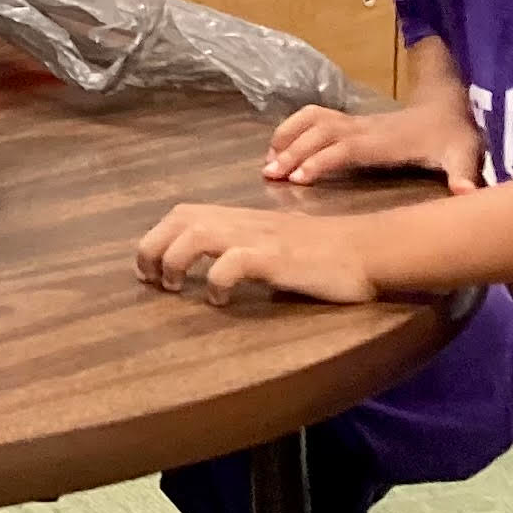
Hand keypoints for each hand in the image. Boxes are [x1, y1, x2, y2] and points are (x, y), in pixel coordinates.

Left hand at [136, 204, 376, 306]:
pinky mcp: (275, 257)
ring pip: (197, 234)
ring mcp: (258, 237)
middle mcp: (242, 222)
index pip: (184, 212)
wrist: (365, 249)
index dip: (157, 235)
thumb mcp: (275, 246)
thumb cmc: (323, 253)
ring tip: (172, 287)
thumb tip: (221, 269)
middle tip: (150, 279)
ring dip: (173, 260)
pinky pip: (232, 262)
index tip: (148, 266)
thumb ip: (246, 251)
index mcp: (240, 218)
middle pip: (180, 218)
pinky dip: (215, 280)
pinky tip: (219, 300)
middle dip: (152, 246)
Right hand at [264, 103, 484, 193]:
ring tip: (267, 162)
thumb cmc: (452, 137)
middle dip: (293, 151)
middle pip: (319, 133)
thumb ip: (463, 174)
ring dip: (287, 137)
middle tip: (269, 175)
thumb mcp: (464, 155)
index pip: (345, 148)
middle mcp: (363, 128)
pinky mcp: (350, 122)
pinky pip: (313, 118)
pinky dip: (291, 129)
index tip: (298, 178)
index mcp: (384, 141)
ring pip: (312, 120)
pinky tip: (279, 149)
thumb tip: (466, 193)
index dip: (321, 160)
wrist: (449, 110)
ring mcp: (354, 122)